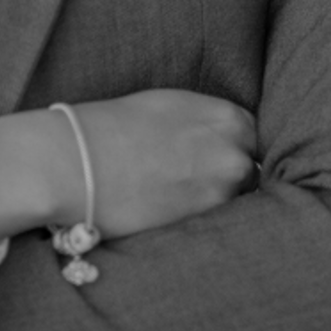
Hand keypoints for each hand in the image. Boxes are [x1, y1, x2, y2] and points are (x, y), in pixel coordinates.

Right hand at [0, 89, 256, 249]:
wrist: (73, 162)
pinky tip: (176, 214)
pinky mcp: (202, 224)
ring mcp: (222, 190)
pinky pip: (217, 223)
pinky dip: (203, 221)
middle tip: (199, 182)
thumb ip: (204, 123)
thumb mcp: (167, 106)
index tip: (221, 157)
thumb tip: (221, 140)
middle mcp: (233, 151)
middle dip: (233, 176)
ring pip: (237, 199)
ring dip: (218, 200)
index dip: (238, 148)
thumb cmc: (112, 127)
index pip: (256, 136)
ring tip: (183, 200)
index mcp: (225, 116)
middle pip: (252, 169)